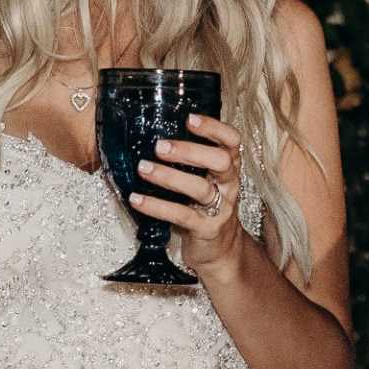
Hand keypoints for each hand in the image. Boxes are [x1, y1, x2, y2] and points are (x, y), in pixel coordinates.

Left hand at [131, 113, 254, 279]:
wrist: (221, 250)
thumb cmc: (206, 206)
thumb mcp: (207, 180)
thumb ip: (194, 160)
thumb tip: (157, 132)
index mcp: (229, 168)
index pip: (232, 141)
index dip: (214, 128)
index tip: (189, 118)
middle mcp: (229, 185)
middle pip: (220, 161)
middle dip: (190, 151)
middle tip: (160, 146)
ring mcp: (220, 208)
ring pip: (200, 188)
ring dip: (169, 177)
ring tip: (143, 168)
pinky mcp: (206, 229)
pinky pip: (181, 215)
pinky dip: (156, 206)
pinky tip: (136, 199)